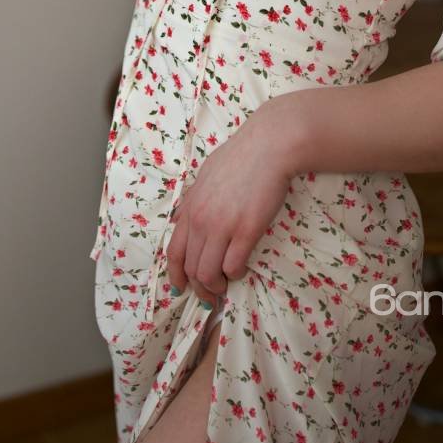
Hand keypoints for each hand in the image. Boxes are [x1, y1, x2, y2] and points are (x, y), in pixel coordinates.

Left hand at [165, 99, 297, 311]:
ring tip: (224, 286)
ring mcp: (223, 226)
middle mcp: (201, 220)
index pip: (174, 253)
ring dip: (216, 286)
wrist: (268, 146)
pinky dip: (235, 274)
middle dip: (199, 288)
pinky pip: (233, 266)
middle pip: (191, 268)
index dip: (176, 276)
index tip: (183, 287)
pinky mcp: (246, 230)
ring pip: (209, 273)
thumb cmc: (240, 156)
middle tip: (209, 296)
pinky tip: (241, 270)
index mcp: (190, 208)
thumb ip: (194, 199)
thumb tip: (186, 216)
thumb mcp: (205, 175)